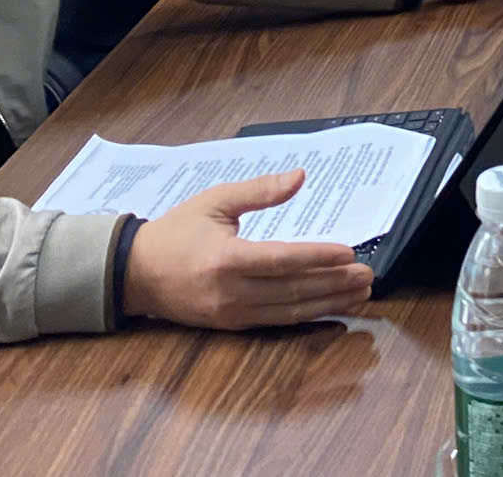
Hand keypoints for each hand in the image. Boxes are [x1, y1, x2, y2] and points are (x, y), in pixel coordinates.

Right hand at [123, 169, 376, 327]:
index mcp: (225, 258)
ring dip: (328, 302)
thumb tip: (299, 176)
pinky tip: (330, 308)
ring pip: (289, 310)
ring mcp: (231, 313)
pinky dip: (307, 315)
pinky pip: (276, 321)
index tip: (349, 252)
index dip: (318, 257)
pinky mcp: (232, 325)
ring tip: (360, 293)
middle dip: (334, 283)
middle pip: (292, 289)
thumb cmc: (176, 232)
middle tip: (369, 275)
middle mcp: (230, 291)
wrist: (134, 274)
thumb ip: (259, 190)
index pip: (282, 260)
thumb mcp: (214, 201)